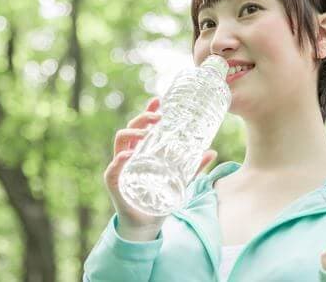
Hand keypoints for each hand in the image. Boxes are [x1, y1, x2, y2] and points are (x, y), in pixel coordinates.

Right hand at [103, 97, 216, 239]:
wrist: (146, 225)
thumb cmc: (159, 199)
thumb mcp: (180, 181)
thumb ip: (193, 167)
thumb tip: (212, 151)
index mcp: (141, 151)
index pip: (141, 126)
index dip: (147, 111)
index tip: (158, 101)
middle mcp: (128, 155)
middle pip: (130, 129)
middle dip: (142, 118)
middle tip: (157, 117)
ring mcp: (119, 167)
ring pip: (120, 142)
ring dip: (132, 133)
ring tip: (146, 133)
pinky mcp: (114, 183)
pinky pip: (113, 168)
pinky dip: (119, 160)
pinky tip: (129, 155)